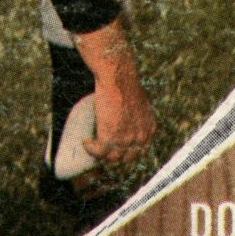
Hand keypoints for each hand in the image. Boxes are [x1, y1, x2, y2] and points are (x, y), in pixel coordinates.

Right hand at [73, 19, 155, 164]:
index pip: (140, 150)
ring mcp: (125, 140)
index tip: (117, 147)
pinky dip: (90, 148)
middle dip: (115, 154)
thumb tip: (128, 118)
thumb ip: (137, 116)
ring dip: (100, 153)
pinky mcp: (109, 138)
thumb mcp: (140, 103)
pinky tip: (86, 142)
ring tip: (92, 144)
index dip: (127, 151)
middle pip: (126, 158)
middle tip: (103, 147)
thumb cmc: (126, 83)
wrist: (118, 78)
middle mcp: (140, 138)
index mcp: (149, 128)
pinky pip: (98, 152)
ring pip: (111, 157)